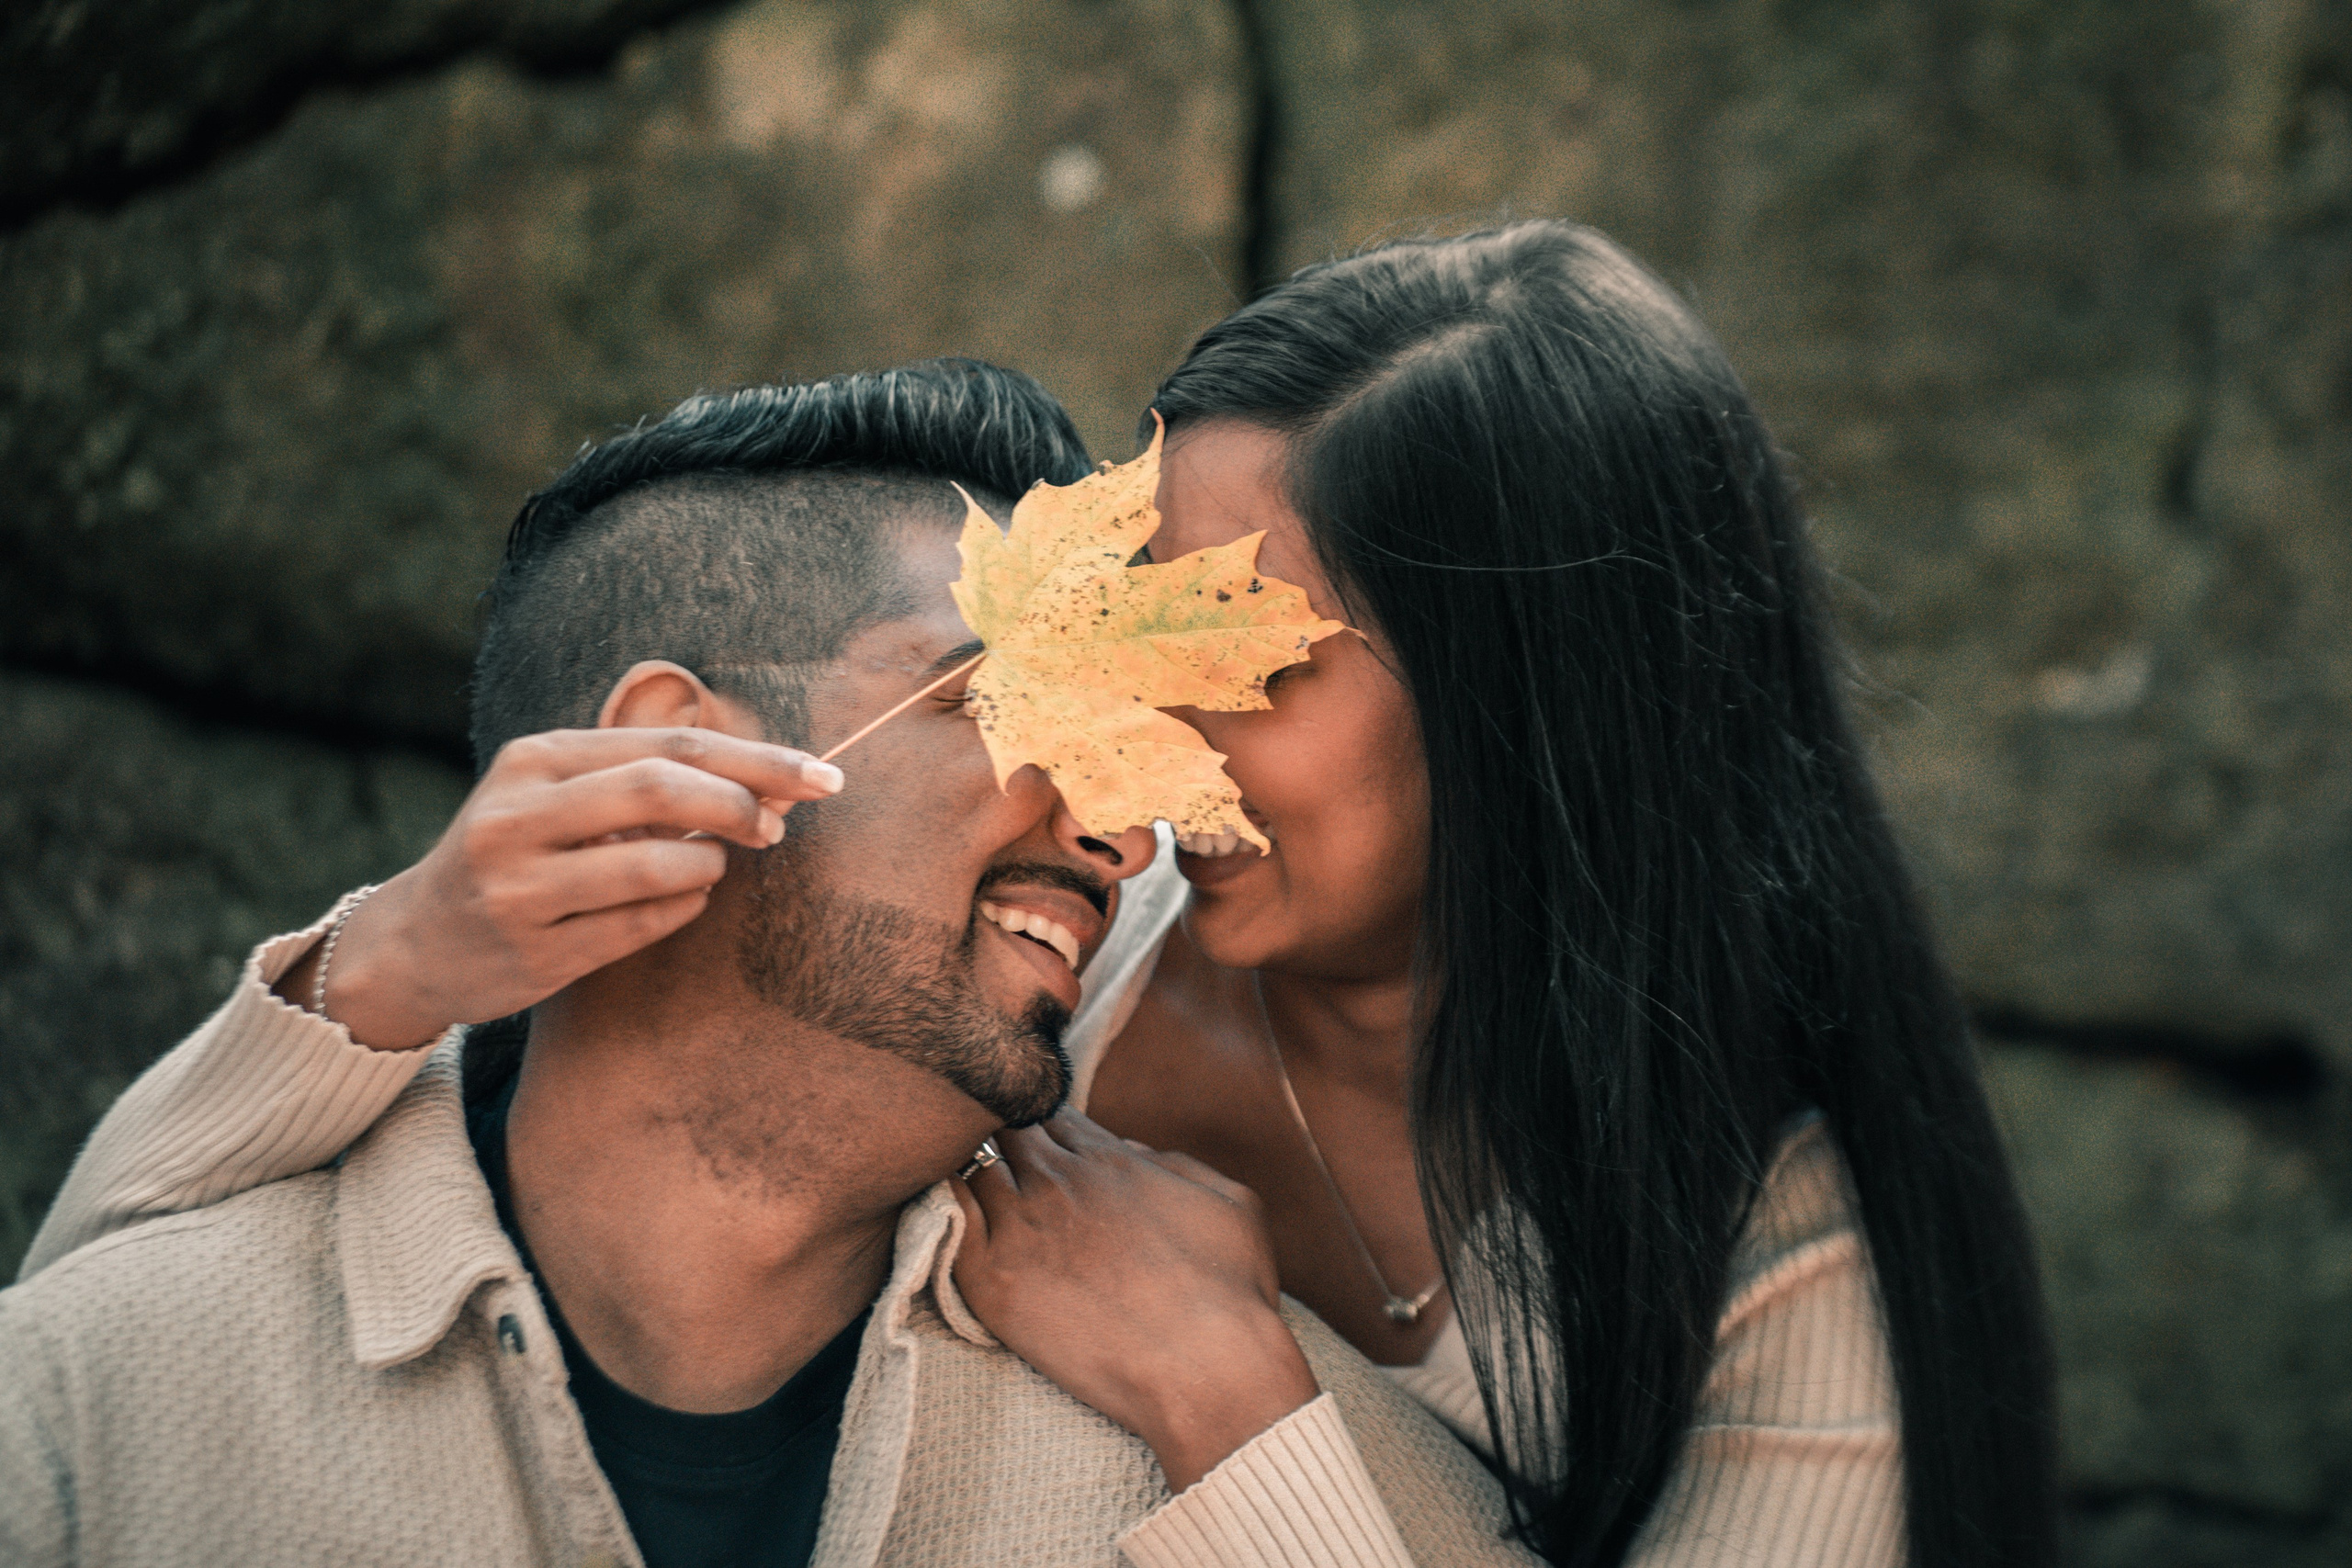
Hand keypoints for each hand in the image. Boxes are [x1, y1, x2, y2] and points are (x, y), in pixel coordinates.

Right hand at [275, 727, 841, 1048]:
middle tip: (778, 827)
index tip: (822, 775)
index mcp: (534, 759)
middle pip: (659, 787)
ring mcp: (518, 887)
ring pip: (654, 863)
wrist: (416, 941)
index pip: (669, 743)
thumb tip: (766, 779)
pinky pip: (639, 926)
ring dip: (708, 864)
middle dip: (739, 803)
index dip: (755, 759)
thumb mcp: (557, 793)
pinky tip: (687, 899)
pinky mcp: (531, 952)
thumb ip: (642, 775)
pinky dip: (683, 908)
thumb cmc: (518, 853)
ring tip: (713, 865)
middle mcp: (516, 815)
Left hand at [950, 1111, 1319, 1491]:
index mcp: (1111, 1158)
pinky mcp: (993, 1280)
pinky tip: (951, 1223)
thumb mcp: (1233, 1201)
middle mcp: (1060, 1181)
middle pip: (1007, 1134)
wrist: (1207, 1370)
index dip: (1045, 1132)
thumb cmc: (1231, 1294)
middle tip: (1009, 1183)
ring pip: (974, 1172)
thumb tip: (1134, 1152)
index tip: (1046, 1159)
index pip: (1052, 1117)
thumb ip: (1178, 1163)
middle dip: (1006, 1147)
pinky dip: (947, 1211)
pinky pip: (947, 1220)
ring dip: (977, 1182)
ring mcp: (1022, 1227)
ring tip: (982, 1210)